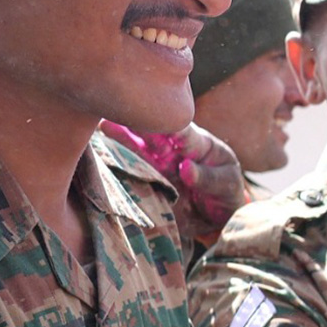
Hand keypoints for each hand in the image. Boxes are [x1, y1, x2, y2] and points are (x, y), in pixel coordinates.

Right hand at [100, 120, 246, 239]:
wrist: (218, 217)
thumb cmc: (224, 190)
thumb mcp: (226, 183)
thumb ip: (209, 177)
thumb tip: (185, 168)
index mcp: (193, 143)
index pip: (177, 128)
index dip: (163, 119)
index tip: (150, 109)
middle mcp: (169, 152)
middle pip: (149, 135)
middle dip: (133, 123)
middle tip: (115, 111)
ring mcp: (156, 169)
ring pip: (135, 153)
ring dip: (119, 142)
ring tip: (103, 127)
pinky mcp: (148, 187)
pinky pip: (132, 179)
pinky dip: (118, 171)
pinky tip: (100, 160)